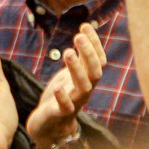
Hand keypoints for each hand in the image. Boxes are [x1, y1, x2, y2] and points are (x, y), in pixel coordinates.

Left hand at [25, 23, 105, 147]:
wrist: (51, 122)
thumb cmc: (63, 93)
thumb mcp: (72, 72)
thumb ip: (80, 56)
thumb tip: (85, 30)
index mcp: (88, 78)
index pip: (98, 60)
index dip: (94, 44)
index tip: (85, 25)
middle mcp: (85, 89)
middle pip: (94, 72)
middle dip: (88, 54)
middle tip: (78, 36)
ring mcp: (75, 102)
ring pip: (83, 87)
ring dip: (77, 70)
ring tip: (68, 52)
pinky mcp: (60, 113)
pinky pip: (65, 107)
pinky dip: (63, 97)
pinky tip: (57, 87)